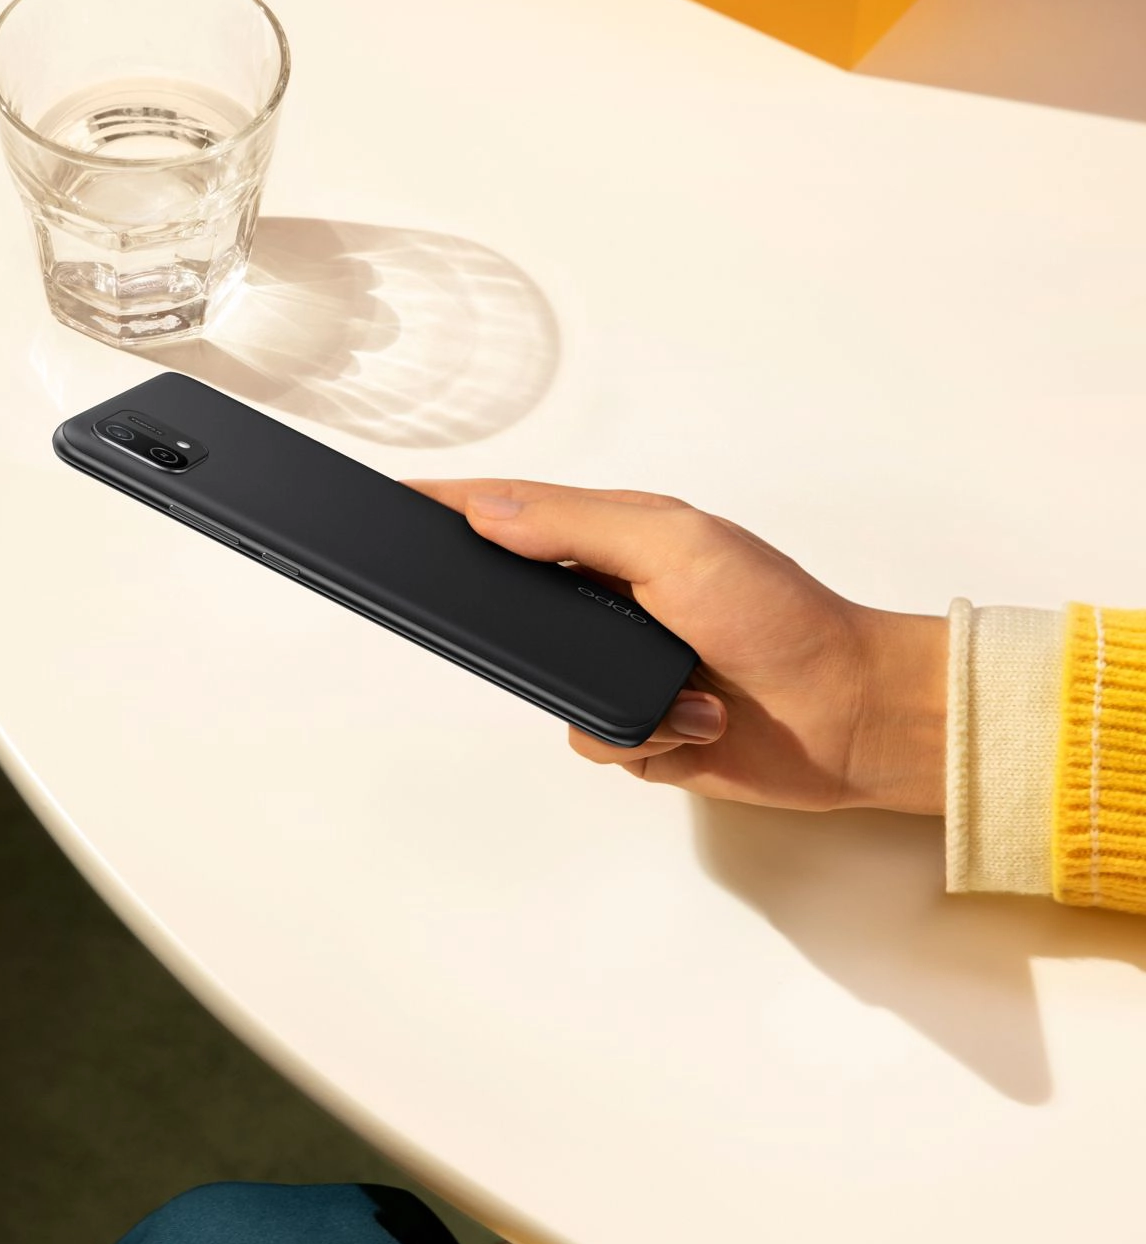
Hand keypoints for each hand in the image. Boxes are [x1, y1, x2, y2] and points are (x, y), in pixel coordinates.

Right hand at [407, 480, 946, 812]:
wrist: (849, 716)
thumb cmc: (781, 617)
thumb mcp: (676, 547)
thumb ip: (577, 526)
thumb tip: (487, 509)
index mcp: (619, 540)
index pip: (515, 515)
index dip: (453, 508)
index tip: (393, 502)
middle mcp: (614, 602)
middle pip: (517, 609)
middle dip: (526, 630)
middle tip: (566, 637)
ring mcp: (625, 668)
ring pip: (551, 691)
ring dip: (616, 700)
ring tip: (684, 690)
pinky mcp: (641, 730)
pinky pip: (594, 741)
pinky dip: (643, 738)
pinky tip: (696, 725)